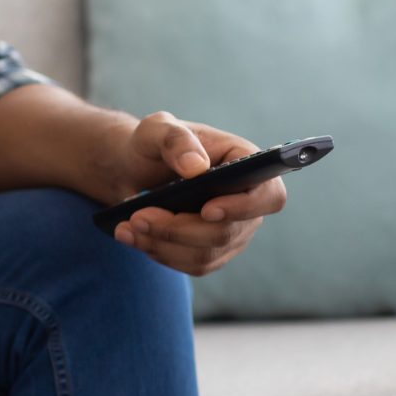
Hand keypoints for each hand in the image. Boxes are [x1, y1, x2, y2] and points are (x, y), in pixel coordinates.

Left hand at [104, 111, 285, 276]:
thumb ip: (175, 139)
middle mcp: (247, 202)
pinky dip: (160, 253)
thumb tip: (197, 167)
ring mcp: (232, 230)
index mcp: (245, 164)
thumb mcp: (156, 130)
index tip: (207, 210)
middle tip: (138, 218)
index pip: (269, 195)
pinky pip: (193, 265)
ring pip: (205, 254)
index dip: (244, 208)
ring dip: (162, 244)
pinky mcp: (212, 251)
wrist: (134, 170)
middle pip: (227, 233)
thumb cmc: (152, 145)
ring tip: (127, 227)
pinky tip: (134, 237)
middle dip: (178, 230)